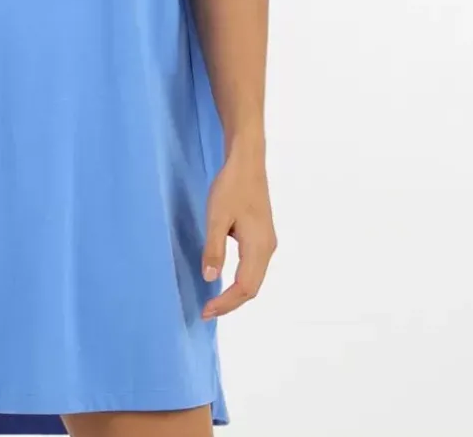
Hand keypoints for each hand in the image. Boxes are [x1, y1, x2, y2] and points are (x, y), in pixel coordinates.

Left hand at [200, 143, 276, 318]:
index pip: (245, 287)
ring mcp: (267, 242)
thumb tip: (210, 279)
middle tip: (207, 311)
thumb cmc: (231, 186)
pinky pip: (253, 266)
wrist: (247, 161)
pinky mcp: (262, 235)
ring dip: (236, 293)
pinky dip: (240, 279)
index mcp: (259, 247)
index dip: (226, 303)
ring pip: (254, 278)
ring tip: (214, 301)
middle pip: (253, 287)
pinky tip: (225, 277)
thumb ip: (214, 248)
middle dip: (231, 303)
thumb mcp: (216, 216)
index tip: (205, 311)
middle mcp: (267, 249)